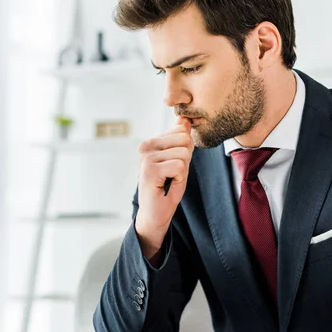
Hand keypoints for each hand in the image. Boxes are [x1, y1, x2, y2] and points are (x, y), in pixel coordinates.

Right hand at [135, 116, 193, 248]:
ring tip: (169, 179)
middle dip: (185, 159)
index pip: (182, 132)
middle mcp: (145, 146)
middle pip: (184, 140)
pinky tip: (167, 184)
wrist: (156, 213)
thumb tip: (185, 119)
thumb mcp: (178, 160)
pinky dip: (179, 178)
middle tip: (172, 174)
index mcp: (151, 142)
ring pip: (183, 153)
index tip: (173, 166)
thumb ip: (181, 140)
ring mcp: (146, 157)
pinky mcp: (150, 169)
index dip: (185, 151)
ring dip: (182, 171)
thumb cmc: (167, 186)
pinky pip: (180, 165)